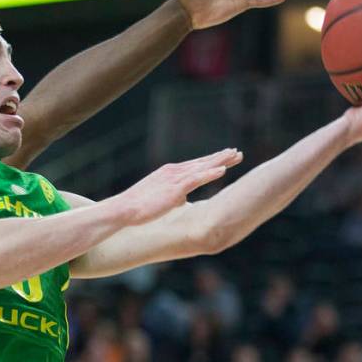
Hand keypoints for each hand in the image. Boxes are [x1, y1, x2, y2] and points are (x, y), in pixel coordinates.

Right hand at [113, 149, 242, 224]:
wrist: (124, 209)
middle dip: (221, 157)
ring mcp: (175, 179)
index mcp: (170, 173)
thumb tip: (181, 199)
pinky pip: (197, 179)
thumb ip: (173, 195)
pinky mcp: (175, 189)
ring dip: (220, 161)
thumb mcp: (160, 198)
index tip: (225, 157)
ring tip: (236, 155)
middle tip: (237, 152)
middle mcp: (174, 172)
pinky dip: (210, 173)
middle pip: (202, 162)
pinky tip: (223, 170)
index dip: (211, 160)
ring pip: (203, 167)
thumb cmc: (139, 207)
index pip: (195, 165)